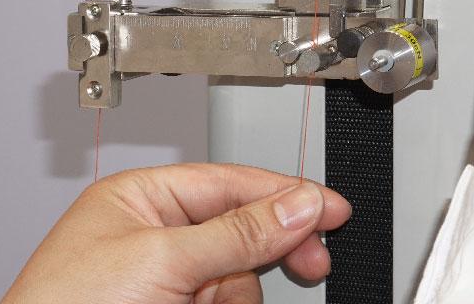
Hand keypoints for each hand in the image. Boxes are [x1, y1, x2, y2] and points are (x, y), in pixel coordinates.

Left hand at [2, 164, 350, 303]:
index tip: (331, 208)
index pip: (230, 182)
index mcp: (143, 198)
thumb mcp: (162, 261)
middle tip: (315, 261)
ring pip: (238, 274)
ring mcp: (163, 279)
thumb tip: (299, 204)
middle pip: (240, 225)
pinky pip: (227, 301)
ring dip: (238, 292)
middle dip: (273, 244)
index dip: (284, 192)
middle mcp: (155, 234)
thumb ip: (238, 232)